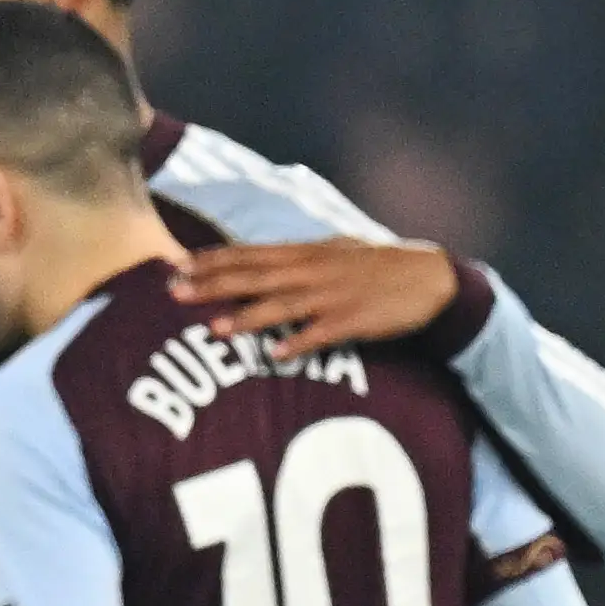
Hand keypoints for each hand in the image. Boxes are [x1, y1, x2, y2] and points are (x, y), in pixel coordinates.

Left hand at [173, 240, 458, 359]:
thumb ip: (292, 257)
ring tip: (214, 328)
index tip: (175, 264)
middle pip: (254, 277)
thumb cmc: (374, 266)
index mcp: (306, 252)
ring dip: (247, 318)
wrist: (431, 278)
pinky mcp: (355, 320)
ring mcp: (333, 295)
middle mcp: (313, 270)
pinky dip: (301, 343)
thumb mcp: (332, 250)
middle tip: (173, 291)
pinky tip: (278, 355)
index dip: (211, 259)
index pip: (249, 253)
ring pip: (283, 306)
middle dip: (213, 285)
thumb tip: (252, 259)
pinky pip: (323, 334)